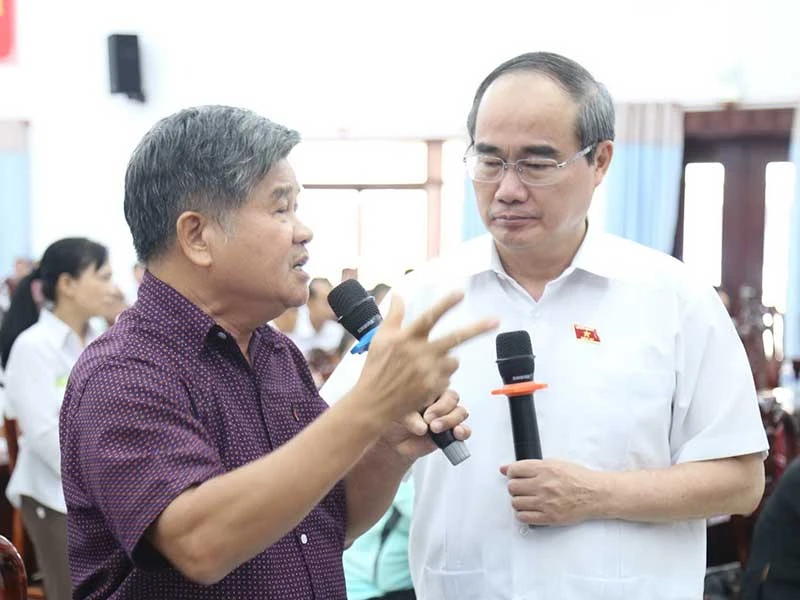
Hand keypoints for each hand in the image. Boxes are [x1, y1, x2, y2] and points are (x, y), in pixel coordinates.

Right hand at [355, 291, 496, 424]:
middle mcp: (420, 354)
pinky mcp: (434, 388)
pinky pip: (448, 377)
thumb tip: (397, 293)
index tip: (460, 293)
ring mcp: (429, 372)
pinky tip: (425, 379)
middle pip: (455, 338)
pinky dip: (441, 375)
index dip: (445, 304)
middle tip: (496, 320)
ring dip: (447, 359)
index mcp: (407, 338)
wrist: (373, 402)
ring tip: (427, 365)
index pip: (430, 317)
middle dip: (478, 328)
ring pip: (454, 360)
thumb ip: (394, 314)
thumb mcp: (381, 338)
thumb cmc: (375, 367)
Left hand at [382, 389, 470, 460]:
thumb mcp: (397, 414)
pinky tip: (455, 434)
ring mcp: (447, 415)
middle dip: (442, 410)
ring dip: (450, 421)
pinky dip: (463, 432)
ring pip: (460, 412)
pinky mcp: (452, 431)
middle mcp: (439, 400)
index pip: (439, 383)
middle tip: (430, 421)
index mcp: (427, 388)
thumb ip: (410, 417)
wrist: (394, 442)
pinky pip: (464, 429)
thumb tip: (422, 427)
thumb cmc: (394, 421)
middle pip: (452, 398)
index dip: (434, 396)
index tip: (426, 412)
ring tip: (435, 429)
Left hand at [500, 459, 605, 525]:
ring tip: (527, 499)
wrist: (595, 494)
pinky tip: (529, 510)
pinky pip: (524, 518)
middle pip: (512, 487)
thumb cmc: (578, 478)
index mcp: (545, 469)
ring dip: (518, 501)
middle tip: (521, 488)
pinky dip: (523, 514)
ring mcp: (546, 502)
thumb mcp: (554, 463)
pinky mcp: (549, 517)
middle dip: (514, 487)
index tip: (514, 476)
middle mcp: (543, 485)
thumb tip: (506, 468)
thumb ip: (530, 465)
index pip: (515, 470)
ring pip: (516, 503)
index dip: (511, 473)